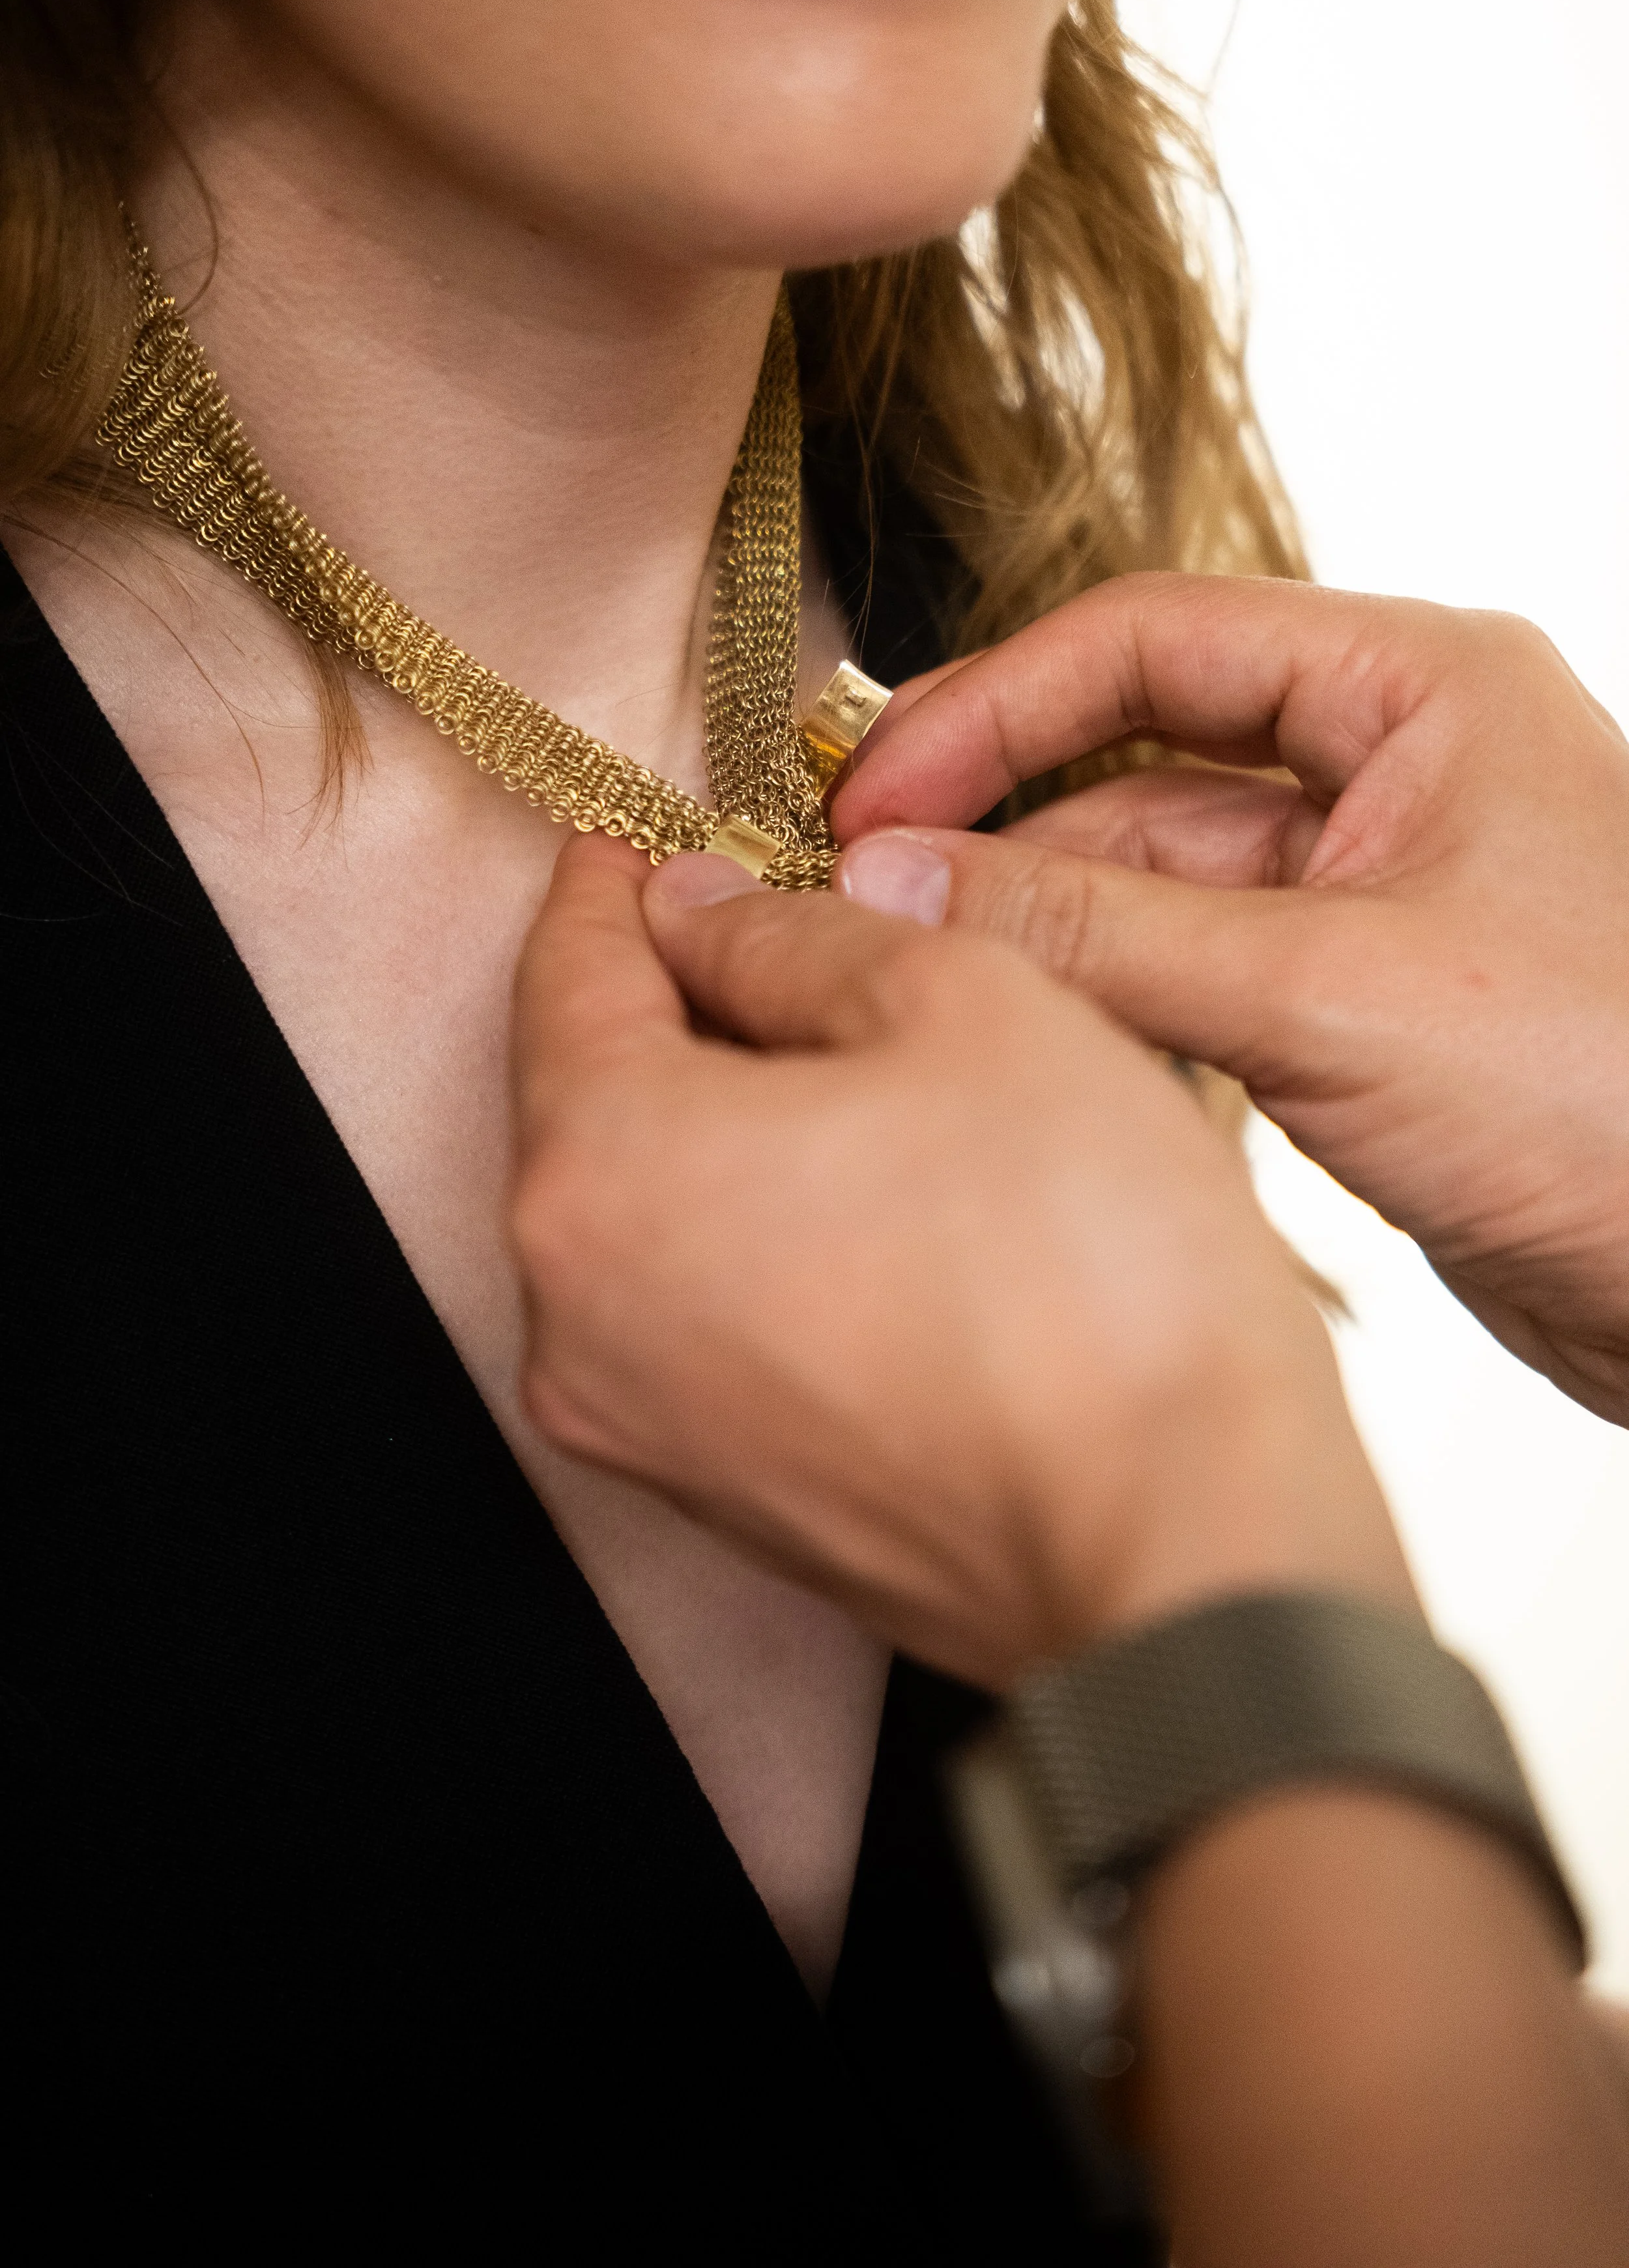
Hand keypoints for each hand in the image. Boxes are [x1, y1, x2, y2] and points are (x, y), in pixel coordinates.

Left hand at [507, 835, 1408, 1689]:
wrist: (1186, 1552)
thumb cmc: (1090, 1271)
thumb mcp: (963, 1003)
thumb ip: (799, 935)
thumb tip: (707, 910)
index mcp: (600, 1170)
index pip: (566, 974)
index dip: (619, 878)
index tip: (657, 828)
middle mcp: (575, 1316)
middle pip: (598, 1097)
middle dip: (684, 994)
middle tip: (782, 914)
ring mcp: (643, 1426)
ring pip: (658, 1211)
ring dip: (736, 1117)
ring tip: (862, 1054)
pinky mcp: (727, 1497)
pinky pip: (709, 1314)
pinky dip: (765, 1231)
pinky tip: (880, 1192)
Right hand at [834, 574, 1628, 1424]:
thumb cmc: (1612, 1095)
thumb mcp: (1325, 992)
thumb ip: (1099, 928)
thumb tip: (894, 875)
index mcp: (1420, 691)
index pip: (1151, 641)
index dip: (991, 707)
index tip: (868, 795)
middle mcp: (1398, 772)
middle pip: (1139, 753)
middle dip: (1000, 814)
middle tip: (856, 886)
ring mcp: (1376, 896)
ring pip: (1156, 875)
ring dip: (1043, 917)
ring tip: (916, 968)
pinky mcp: (1361, 1011)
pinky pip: (1194, 975)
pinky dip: (1107, 997)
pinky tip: (1024, 1031)